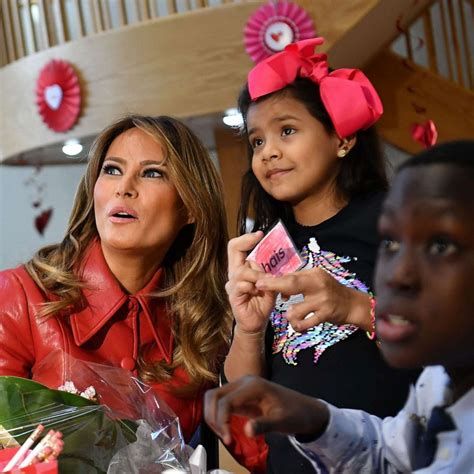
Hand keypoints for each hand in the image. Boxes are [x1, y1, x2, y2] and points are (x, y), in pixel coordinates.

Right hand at [204, 375, 328, 444]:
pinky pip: (222, 402)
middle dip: (213, 418)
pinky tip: (227, 430)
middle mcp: (244, 383)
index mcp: (253, 386)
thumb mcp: (282, 422)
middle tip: (224, 437)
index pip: (225, 401)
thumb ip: (264, 425)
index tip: (228, 440)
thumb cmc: (296, 414)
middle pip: (214, 395)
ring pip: (214, 397)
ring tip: (225, 434)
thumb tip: (246, 431)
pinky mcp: (241, 396)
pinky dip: (219, 416)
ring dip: (213, 416)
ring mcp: (241, 388)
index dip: (221, 421)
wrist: (306, 409)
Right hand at [226, 233, 276, 333]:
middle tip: (259, 240)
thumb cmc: (262, 302)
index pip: (237, 247)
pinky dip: (253, 287)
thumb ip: (270, 272)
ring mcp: (232, 283)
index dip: (246, 238)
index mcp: (242, 267)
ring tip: (265, 283)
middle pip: (234, 250)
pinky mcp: (233, 295)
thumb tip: (276, 260)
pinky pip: (242, 285)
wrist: (256, 322)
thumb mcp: (270, 283)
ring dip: (257, 275)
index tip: (259, 234)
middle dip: (247, 243)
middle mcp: (234, 272)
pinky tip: (257, 293)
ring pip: (242, 270)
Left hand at [255, 267, 369, 331]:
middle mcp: (318, 284)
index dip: (274, 279)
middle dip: (273, 286)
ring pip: (295, 310)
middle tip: (260, 286)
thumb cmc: (329, 291)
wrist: (352, 304)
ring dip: (290, 316)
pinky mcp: (326, 314)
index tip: (260, 280)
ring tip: (292, 317)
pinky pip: (305, 323)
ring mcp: (322, 300)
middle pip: (291, 284)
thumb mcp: (316, 281)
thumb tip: (280, 290)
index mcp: (314, 274)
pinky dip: (298, 326)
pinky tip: (299, 325)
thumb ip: (298, 282)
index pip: (290, 275)